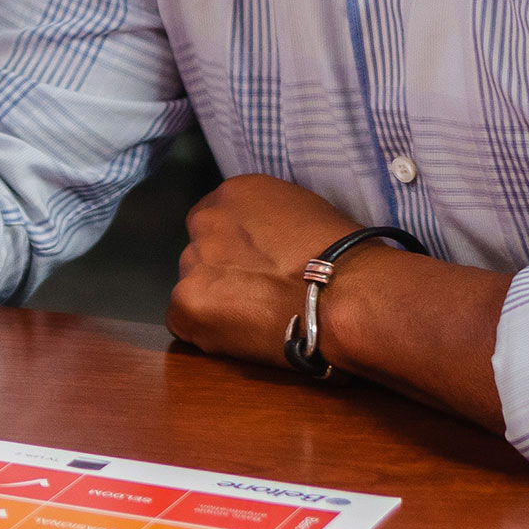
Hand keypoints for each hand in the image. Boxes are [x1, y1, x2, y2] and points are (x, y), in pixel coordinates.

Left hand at [166, 174, 354, 364]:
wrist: (345, 296)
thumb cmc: (344, 259)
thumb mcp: (305, 215)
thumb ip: (271, 224)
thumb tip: (267, 245)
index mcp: (236, 193)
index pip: (218, 219)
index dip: (237, 249)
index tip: (255, 267)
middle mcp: (206, 220)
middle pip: (202, 251)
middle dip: (223, 273)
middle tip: (256, 295)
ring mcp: (192, 261)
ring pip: (193, 285)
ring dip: (216, 301)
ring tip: (255, 318)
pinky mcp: (186, 303)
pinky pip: (183, 321)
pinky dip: (207, 331)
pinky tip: (242, 335)